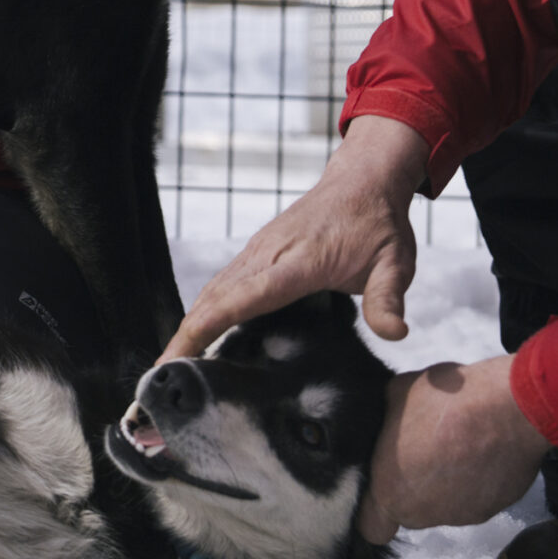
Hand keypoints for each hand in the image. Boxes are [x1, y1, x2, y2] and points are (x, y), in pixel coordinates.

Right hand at [160, 114, 427, 360]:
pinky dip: (203, 311)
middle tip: (160, 378)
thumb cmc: (379, 223)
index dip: (209, 327)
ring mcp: (258, 252)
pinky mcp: (257, 253)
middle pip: (214, 299)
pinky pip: (222, 284)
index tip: (182, 354)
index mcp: (297, 262)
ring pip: (213, 291)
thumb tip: (395, 333)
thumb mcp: (396, 261)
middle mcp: (267, 256)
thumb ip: (389, 298)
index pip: (244, 298)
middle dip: (184, 337)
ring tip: (169, 365)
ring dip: (189, 325)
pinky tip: (197, 334)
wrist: (363, 180)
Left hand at [356, 355, 551, 542]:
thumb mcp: (396, 394)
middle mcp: (425, 513)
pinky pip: (478, 499)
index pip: (373, 528)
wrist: (509, 409)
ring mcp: (463, 515)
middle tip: (424, 454)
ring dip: (447, 485)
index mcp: (392, 492)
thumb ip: (386, 421)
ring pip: (446, 507)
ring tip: (458, 446)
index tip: (384, 488)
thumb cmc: (444, 402)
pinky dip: (478, 481)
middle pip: (411, 514)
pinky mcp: (495, 508)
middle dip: (414, 490)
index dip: (375, 511)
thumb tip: (388, 419)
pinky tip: (483, 451)